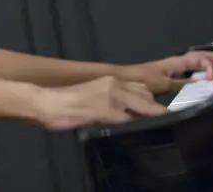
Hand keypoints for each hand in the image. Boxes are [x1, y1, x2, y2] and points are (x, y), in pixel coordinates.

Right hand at [32, 76, 166, 130]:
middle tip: (163, 120)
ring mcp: (113, 97)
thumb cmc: (66, 103)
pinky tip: (145, 131)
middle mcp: (115, 85)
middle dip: (156, 109)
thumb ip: (109, 101)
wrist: (49, 103)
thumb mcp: (92, 97)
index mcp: (110, 80)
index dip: (151, 100)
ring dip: (152, 116)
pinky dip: (140, 125)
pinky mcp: (108, 111)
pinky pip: (131, 119)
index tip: (160, 110)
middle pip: (146, 96)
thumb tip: (124, 114)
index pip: (140, 87)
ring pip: (143, 106)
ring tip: (161, 125)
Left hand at [118, 50, 212, 93]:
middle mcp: (172, 64)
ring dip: (201, 65)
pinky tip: (194, 81)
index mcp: (174, 63)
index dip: (208, 63)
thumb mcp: (164, 84)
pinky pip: (182, 73)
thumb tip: (203, 85)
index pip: (196, 58)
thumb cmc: (141, 80)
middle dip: (208, 58)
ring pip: (188, 64)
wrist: (121, 80)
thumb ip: (183, 85)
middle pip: (194, 58)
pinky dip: (192, 74)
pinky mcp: (162, 77)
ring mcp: (167, 70)